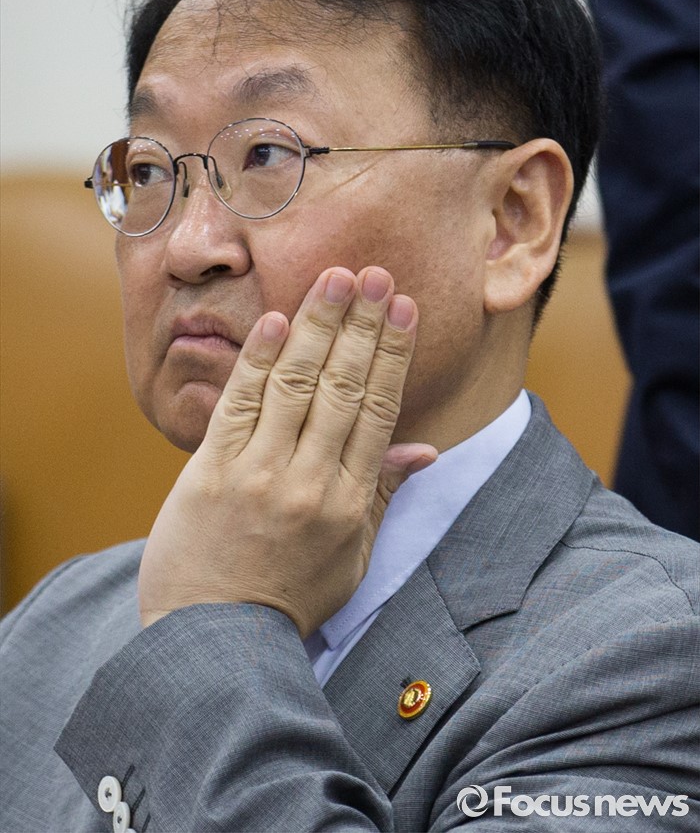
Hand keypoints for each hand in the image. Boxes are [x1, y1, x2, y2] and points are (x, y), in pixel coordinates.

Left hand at [138, 266, 437, 635]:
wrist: (216, 642)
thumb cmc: (289, 599)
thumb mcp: (353, 558)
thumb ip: (383, 497)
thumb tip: (426, 450)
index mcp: (349, 501)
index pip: (377, 410)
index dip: (390, 353)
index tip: (402, 308)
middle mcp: (309, 481)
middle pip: (341, 386)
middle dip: (360, 325)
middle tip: (374, 274)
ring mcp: (258, 474)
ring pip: (294, 385)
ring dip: (316, 326)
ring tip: (333, 278)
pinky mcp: (210, 472)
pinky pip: (239, 405)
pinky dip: (258, 360)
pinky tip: (275, 321)